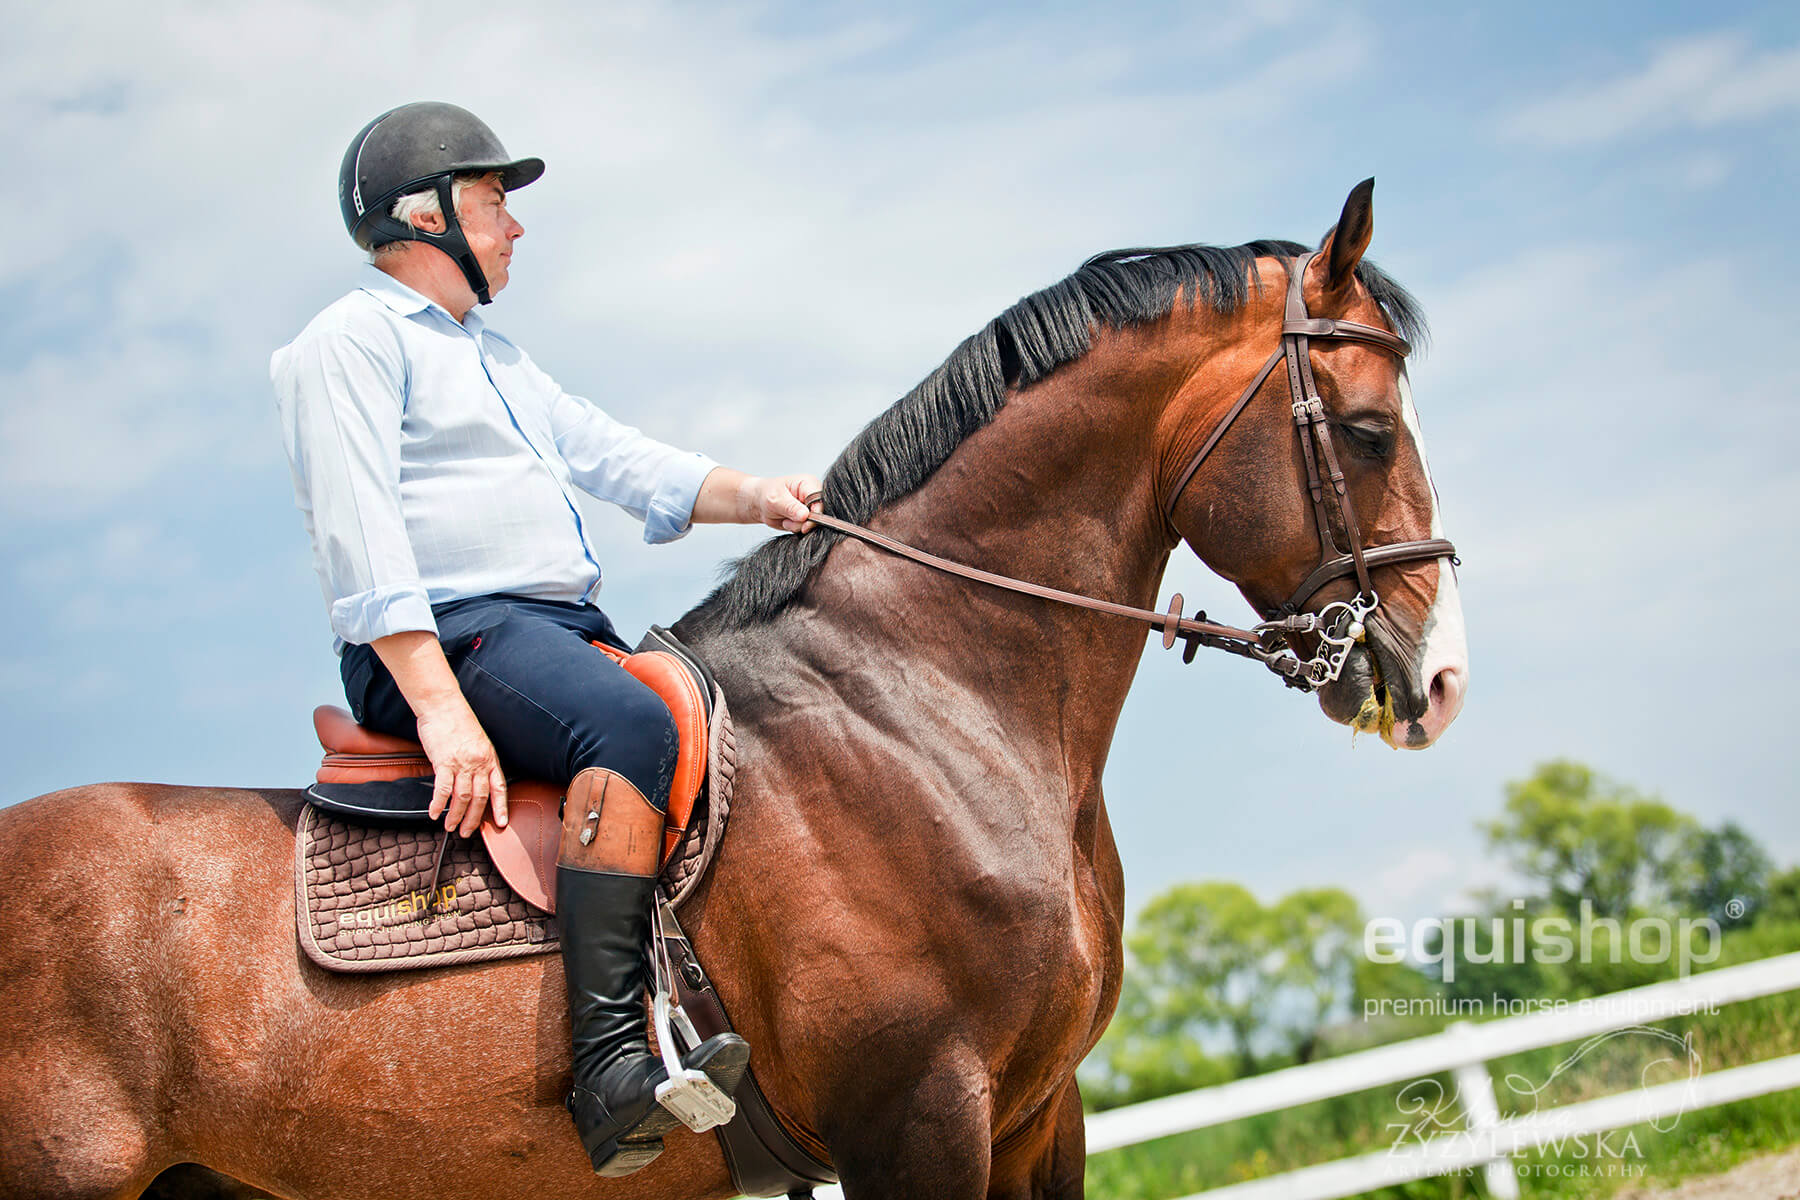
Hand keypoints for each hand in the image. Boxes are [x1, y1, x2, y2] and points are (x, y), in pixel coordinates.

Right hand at [414, 701, 508, 835]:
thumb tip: (474, 778)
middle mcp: (478, 763)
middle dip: (474, 819)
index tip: (501, 823)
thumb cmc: (458, 721)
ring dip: (456, 816)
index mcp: (489, 758)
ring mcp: (462, 763)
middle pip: (480, 798)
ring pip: (462, 798)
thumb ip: (478, 760)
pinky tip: (435, 813)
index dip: (501, 807)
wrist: (443, 705)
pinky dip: (438, 804)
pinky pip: (443, 790)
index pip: (499, 787)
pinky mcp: (444, 762)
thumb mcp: (477, 741)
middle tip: (467, 832)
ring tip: (450, 826)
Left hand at [747, 474, 821, 533]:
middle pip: (820, 514)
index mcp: (809, 483)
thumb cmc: (766, 494)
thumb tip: (804, 516)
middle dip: (804, 522)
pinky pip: (807, 530)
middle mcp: (814, 496)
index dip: (815, 513)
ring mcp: (811, 508)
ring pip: (813, 524)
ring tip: (785, 520)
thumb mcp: (775, 499)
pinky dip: (796, 529)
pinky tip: (788, 523)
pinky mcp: (808, 519)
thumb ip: (790, 507)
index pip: (820, 500)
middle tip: (787, 520)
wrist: (759, 503)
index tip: (803, 521)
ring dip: (798, 526)